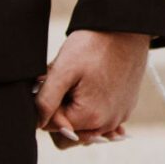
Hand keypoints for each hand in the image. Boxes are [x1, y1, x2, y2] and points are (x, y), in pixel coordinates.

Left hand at [32, 29, 148, 148]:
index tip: (52, 84)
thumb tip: (38, 124)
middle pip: (71, 133)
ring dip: (77, 110)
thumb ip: (46, 101)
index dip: (47, 108)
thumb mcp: (62, 70)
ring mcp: (119, 117)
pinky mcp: (126, 108)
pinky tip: (91, 88)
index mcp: (90, 118)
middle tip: (64, 86)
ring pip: (86, 127)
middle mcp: (108, 124)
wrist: (126, 29)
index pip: (54, 129)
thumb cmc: (93, 46)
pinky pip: (102, 119)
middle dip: (62, 113)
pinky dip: (93, 108)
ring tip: (79, 84)